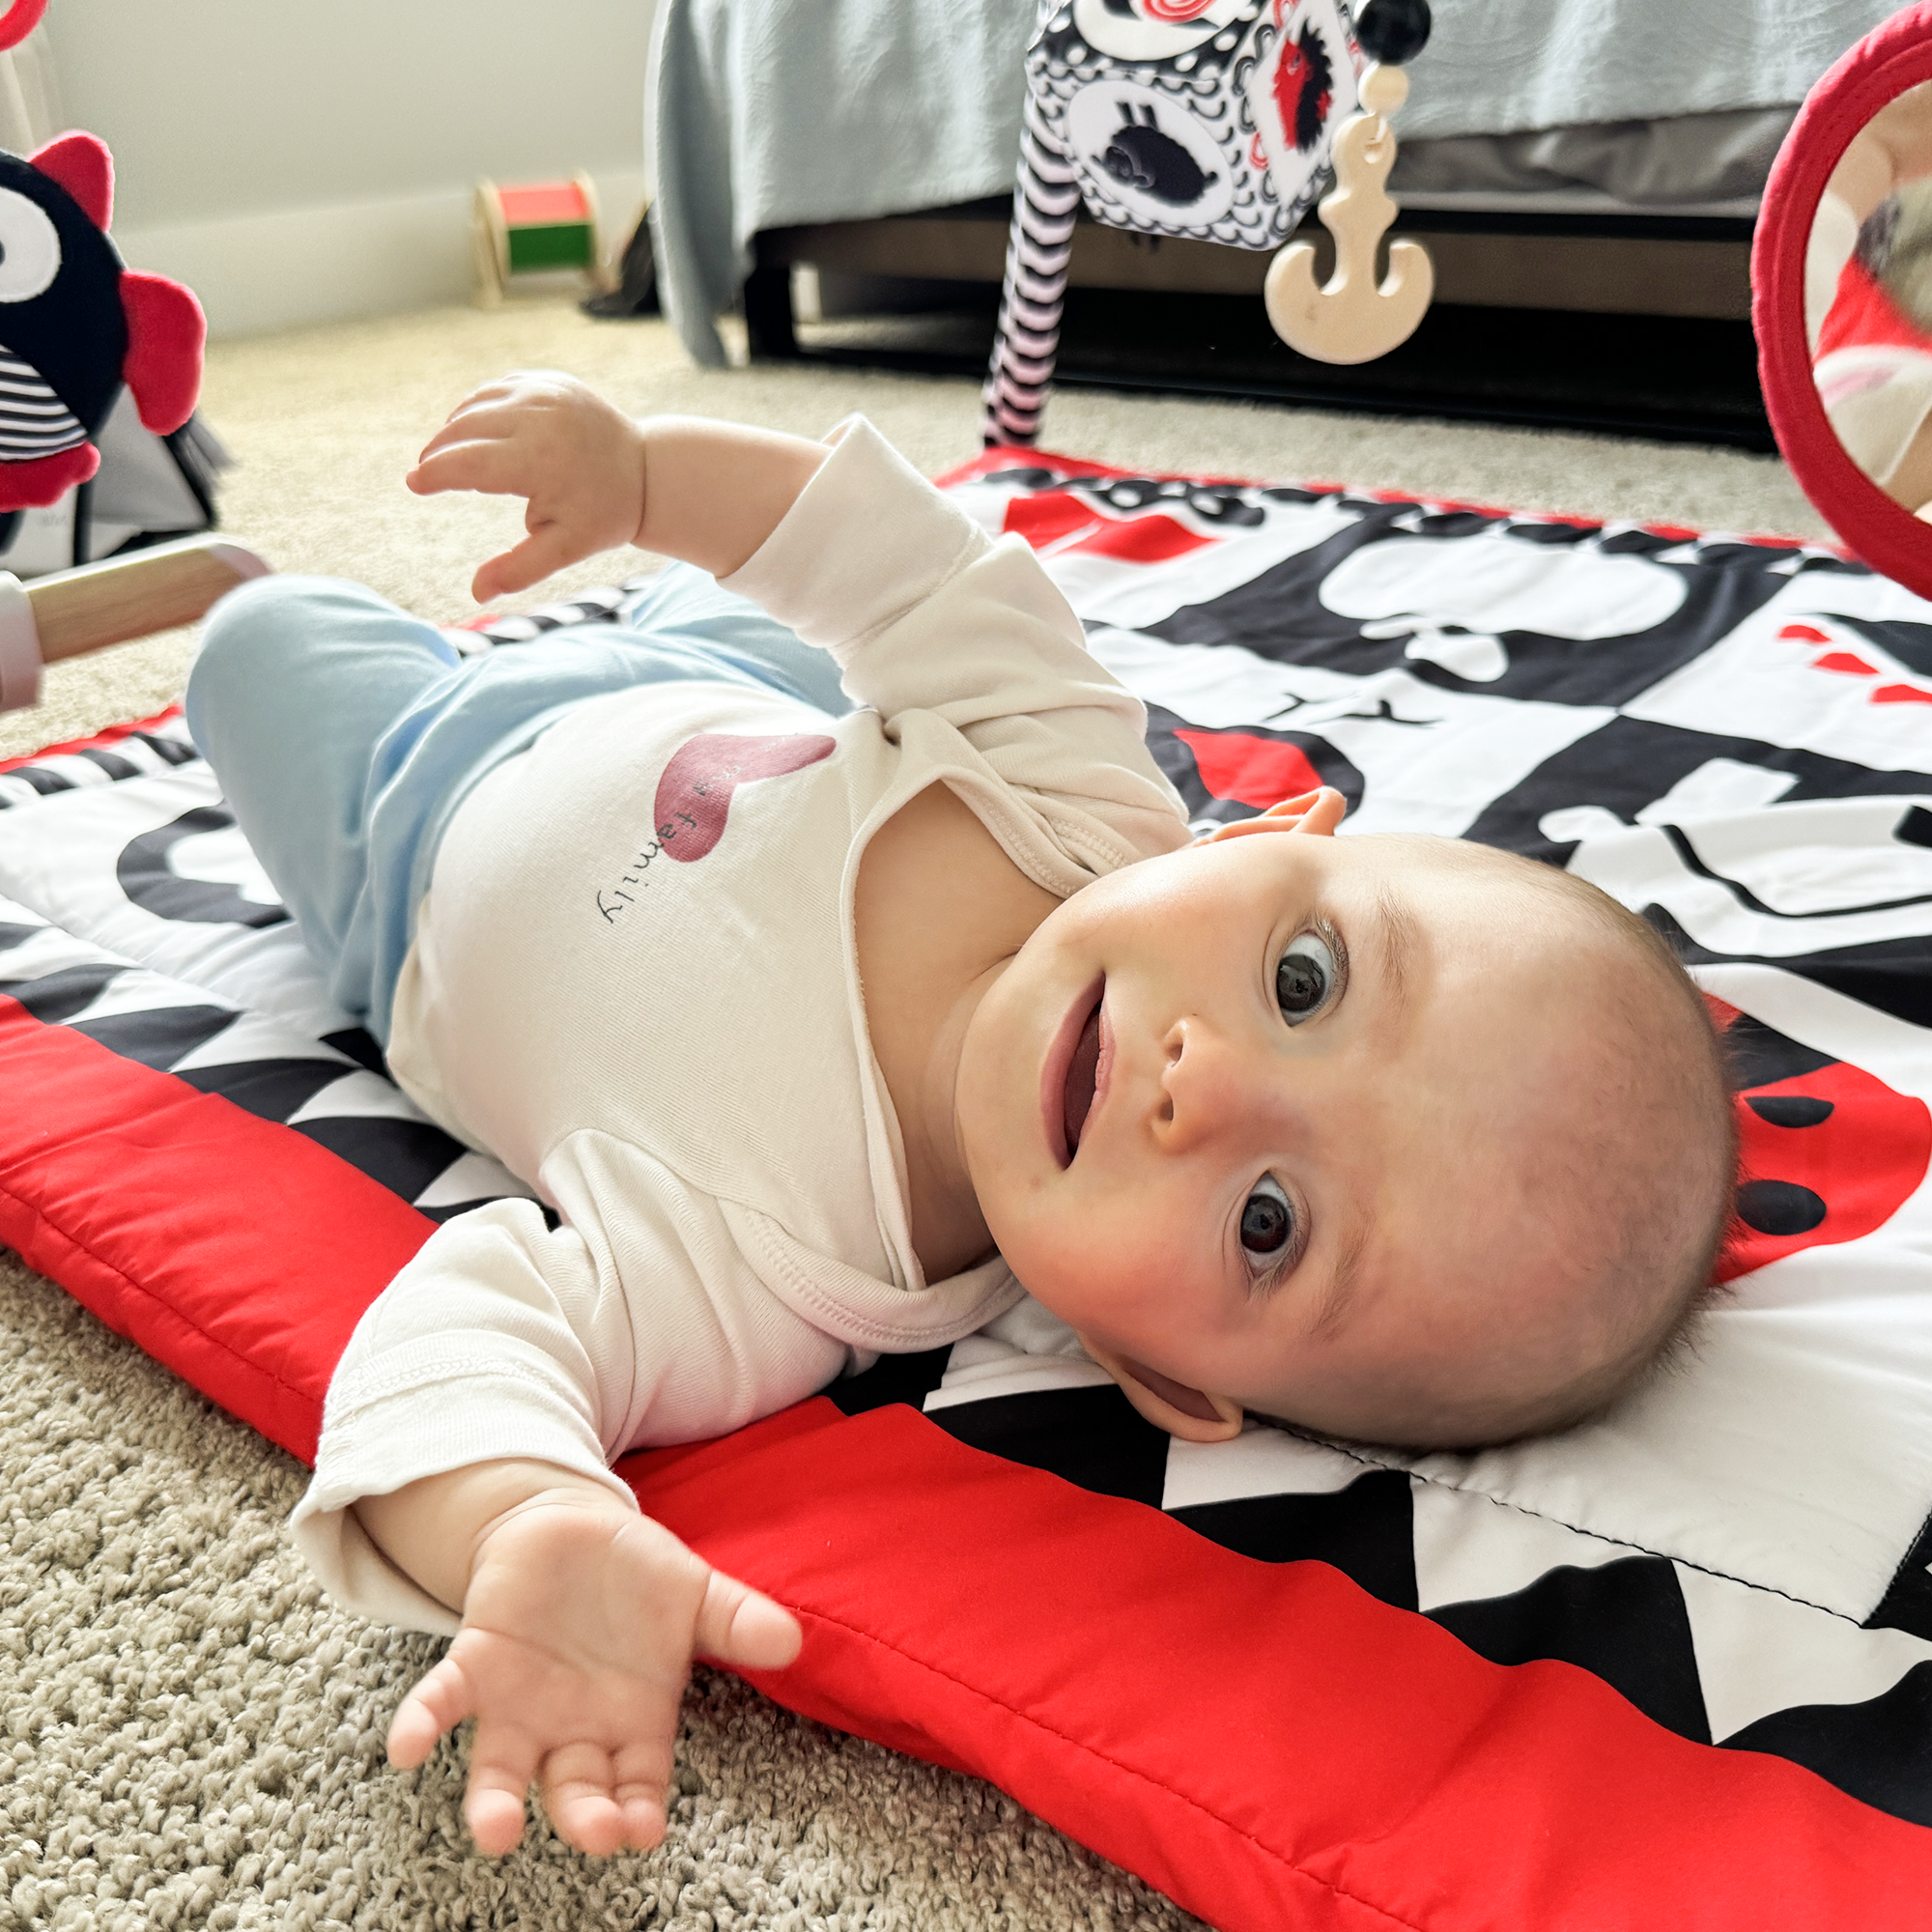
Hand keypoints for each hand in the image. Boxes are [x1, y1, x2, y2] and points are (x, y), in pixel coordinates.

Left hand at [384, 1496, 801, 1856]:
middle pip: (576, 1789)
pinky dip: (421, 1724)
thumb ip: (736, 1621)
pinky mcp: (476, 1663)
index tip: (643, 1831)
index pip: (638, 1785)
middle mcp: (574, 1729)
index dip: (638, 1811)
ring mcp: (521, 1703)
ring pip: (503, 1768)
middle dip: (583, 1815)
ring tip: (495, 1830)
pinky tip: (404, 1747)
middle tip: (592, 1833)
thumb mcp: (695, 1594)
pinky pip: (442, 1701)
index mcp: (634, 1723)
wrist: (571, 1530)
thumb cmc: (637, 1577)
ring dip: (495, 1803)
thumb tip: (791, 1640)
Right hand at [406, 371, 648, 602]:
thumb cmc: (604, 514)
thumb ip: (519, 569)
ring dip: (455, 428)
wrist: (649, 471)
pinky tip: (471, 428)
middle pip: (465, 429)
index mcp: (539, 460)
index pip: (468, 463)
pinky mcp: (550, 380)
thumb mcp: (566, 548)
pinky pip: (498, 389)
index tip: (414, 484)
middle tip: (425, 473)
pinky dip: (479, 407)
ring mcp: (545, 392)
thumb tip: (476, 594)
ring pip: (478, 404)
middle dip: (440, 451)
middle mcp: (538, 418)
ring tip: (444, 454)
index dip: (436, 473)